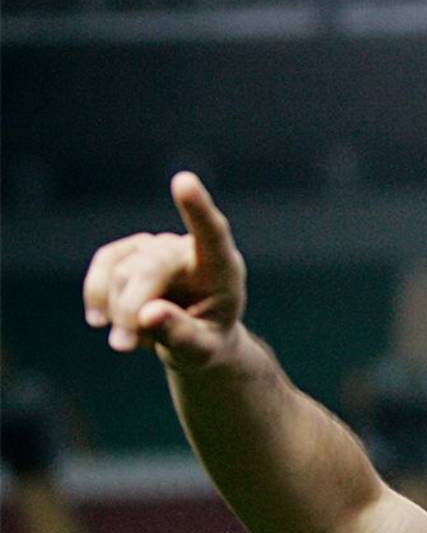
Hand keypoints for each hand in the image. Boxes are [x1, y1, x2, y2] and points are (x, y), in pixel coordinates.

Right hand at [83, 172, 246, 369]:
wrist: (194, 340)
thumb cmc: (206, 342)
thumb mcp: (201, 351)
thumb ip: (180, 335)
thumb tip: (147, 314)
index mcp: (221, 268)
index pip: (212, 232)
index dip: (196, 208)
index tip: (184, 181)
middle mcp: (188, 249)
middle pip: (149, 268)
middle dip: (130, 310)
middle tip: (122, 347)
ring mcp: (157, 246)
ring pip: (121, 272)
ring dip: (117, 313)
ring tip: (133, 339)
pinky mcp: (129, 252)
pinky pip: (102, 267)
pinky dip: (98, 298)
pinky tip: (103, 321)